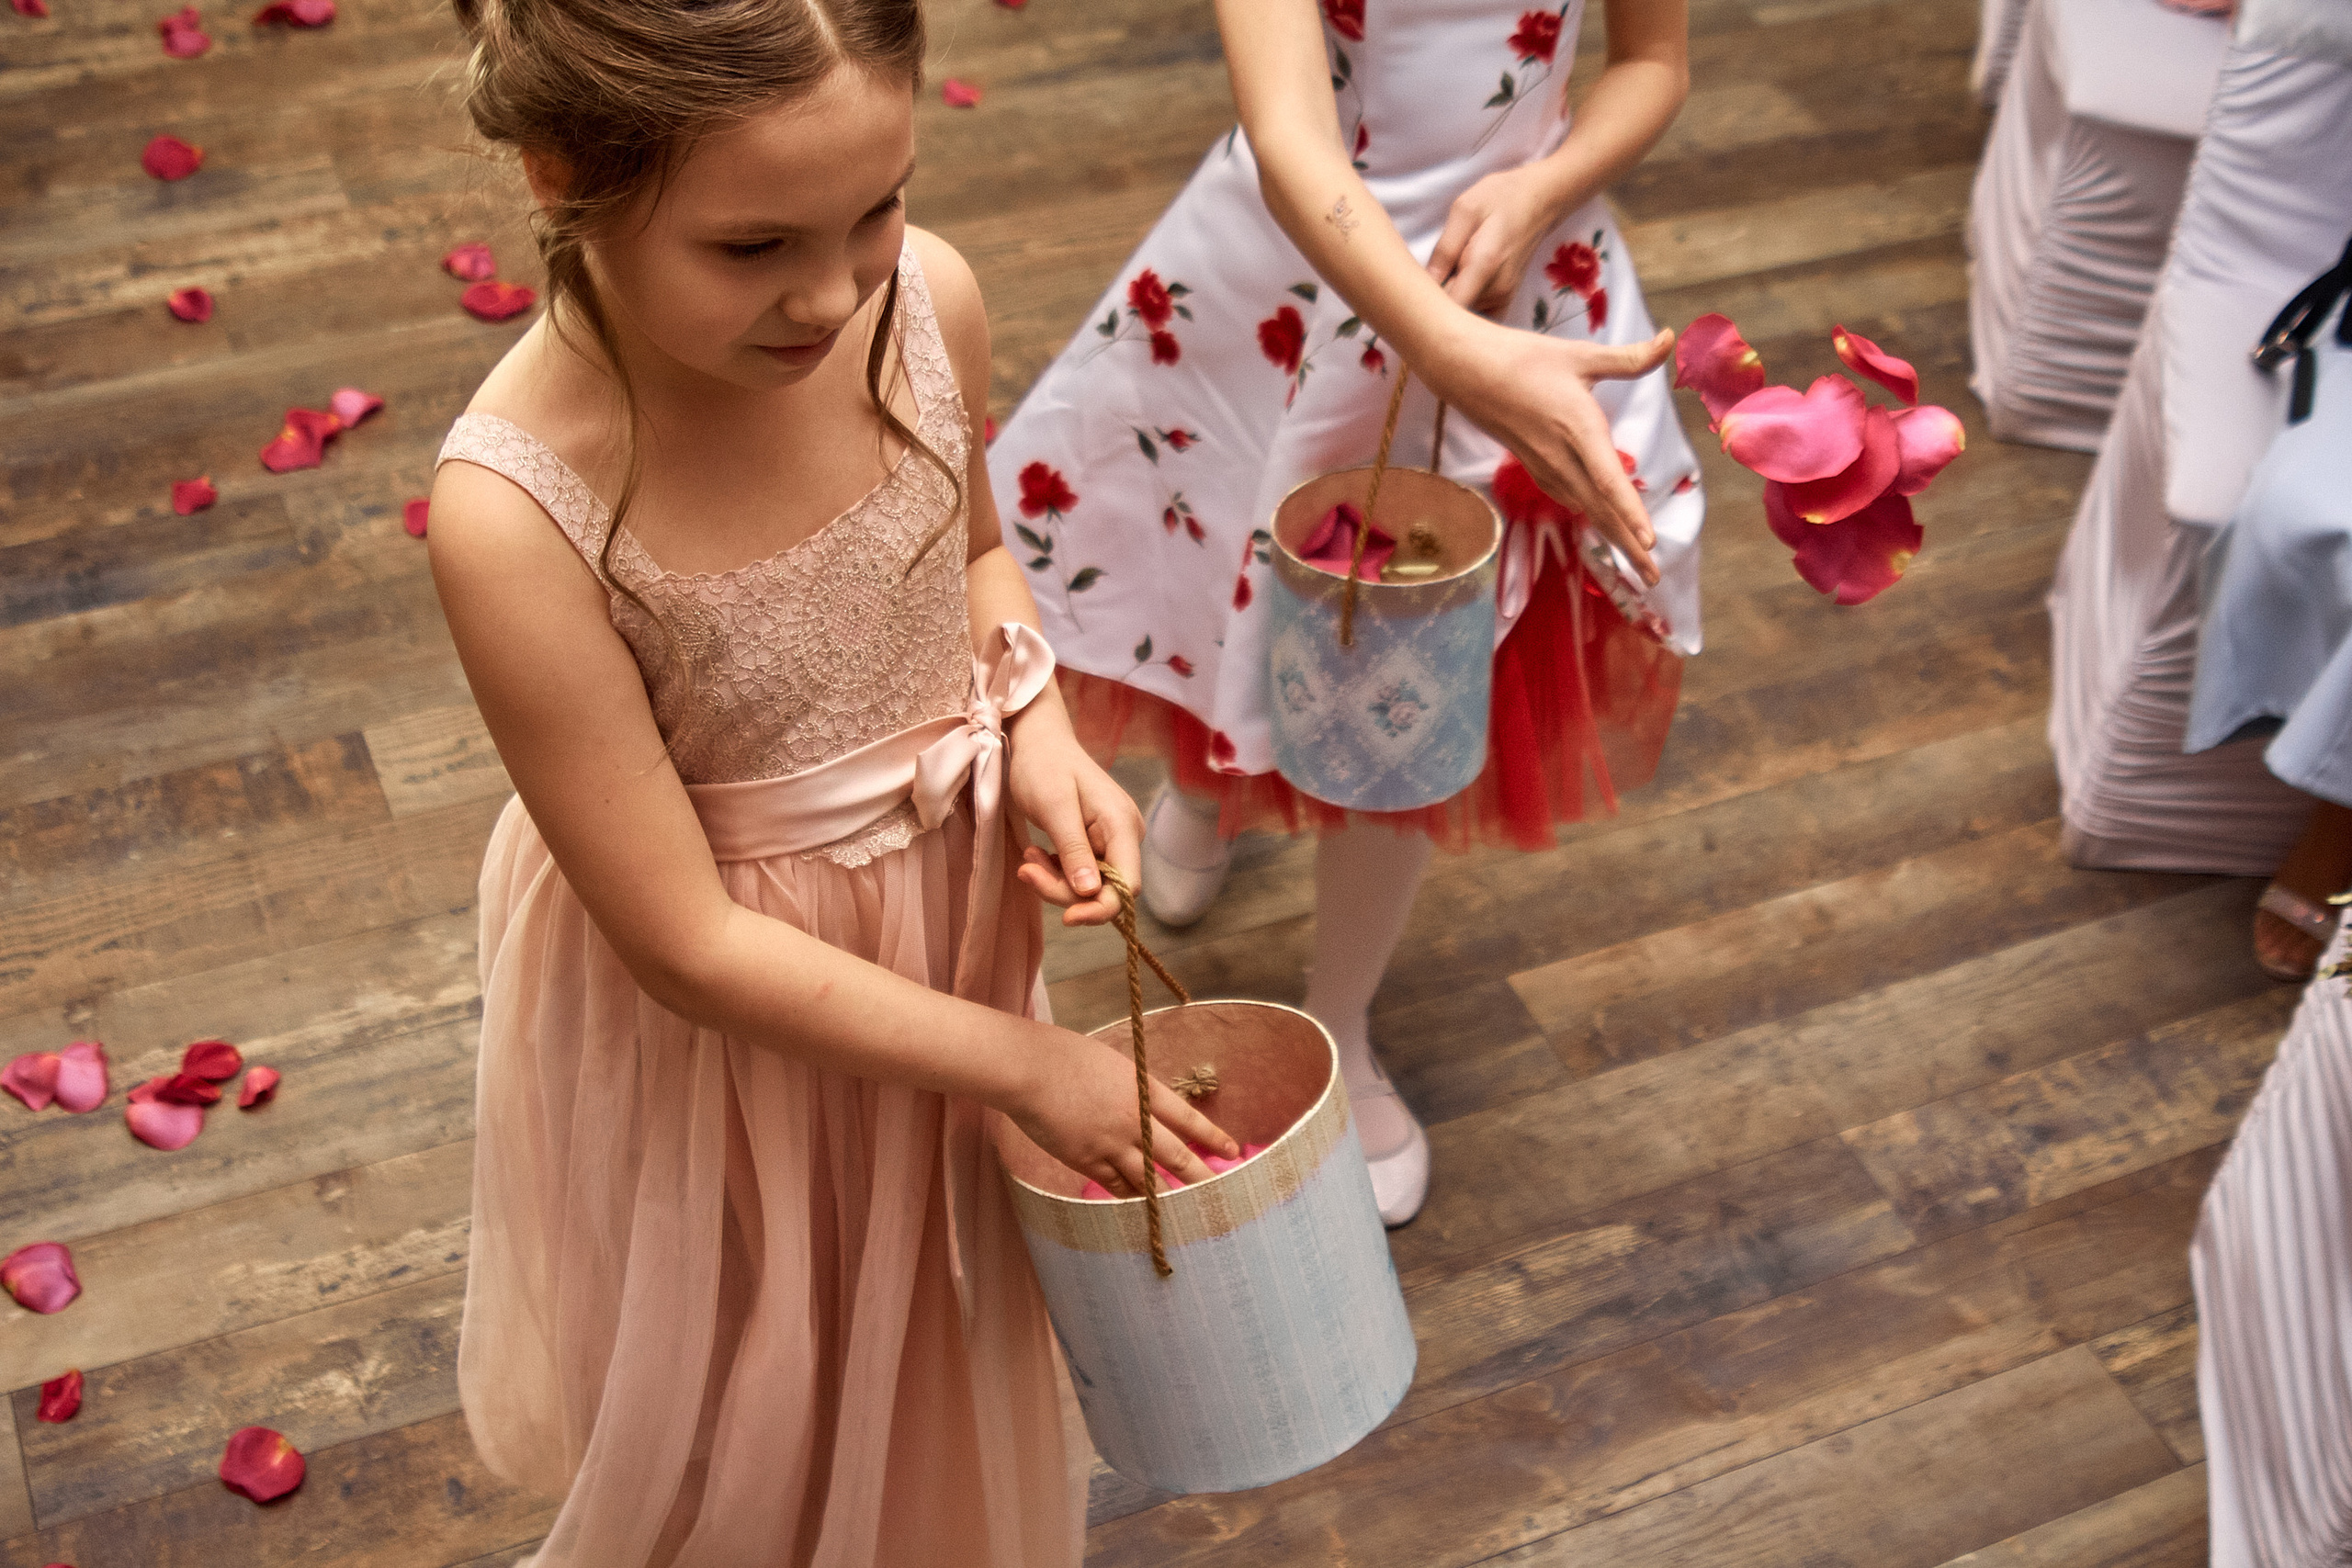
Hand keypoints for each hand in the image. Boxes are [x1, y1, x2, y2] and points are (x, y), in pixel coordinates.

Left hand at [1006, 705, 1144, 927]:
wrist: (1038, 742)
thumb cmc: (1044, 766)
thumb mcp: (1054, 807)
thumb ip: (1074, 850)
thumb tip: (1090, 892)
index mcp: (1122, 826)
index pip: (1127, 886)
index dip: (1100, 908)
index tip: (1065, 918)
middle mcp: (1125, 835)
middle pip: (1106, 890)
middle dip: (1065, 891)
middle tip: (1027, 871)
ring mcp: (1112, 840)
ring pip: (1090, 885)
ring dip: (1056, 881)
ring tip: (1029, 858)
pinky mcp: (1096, 843)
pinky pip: (1081, 874)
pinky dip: (1056, 872)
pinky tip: (1037, 855)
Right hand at [1010, 1025, 1240, 1194]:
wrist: (1029, 1069)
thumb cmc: (1066, 1056)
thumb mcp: (1114, 1065)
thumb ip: (1134, 1090)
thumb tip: (1148, 1111)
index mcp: (1143, 1090)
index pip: (1188, 1119)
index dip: (1212, 1137)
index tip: (1233, 1151)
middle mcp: (1134, 1121)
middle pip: (1177, 1157)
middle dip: (1202, 1178)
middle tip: (1222, 1194)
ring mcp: (1110, 1145)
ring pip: (1149, 1181)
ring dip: (1170, 1197)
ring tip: (1190, 1211)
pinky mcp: (1086, 1162)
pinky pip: (1116, 1187)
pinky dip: (1132, 1197)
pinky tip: (1143, 1207)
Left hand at [1427, 164, 1574, 316]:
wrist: (1539, 201)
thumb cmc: (1499, 198)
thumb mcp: (1465, 209)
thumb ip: (1446, 247)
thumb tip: (1426, 281)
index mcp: (1483, 266)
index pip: (1448, 308)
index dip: (1425, 309)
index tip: (1409, 298)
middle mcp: (1496, 290)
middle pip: (1453, 315)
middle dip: (1433, 306)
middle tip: (1419, 284)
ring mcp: (1503, 299)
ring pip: (1463, 316)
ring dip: (1447, 304)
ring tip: (1439, 280)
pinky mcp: (1504, 301)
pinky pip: (1477, 318)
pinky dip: (1463, 311)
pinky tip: (1455, 292)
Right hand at [1439, 322, 1674, 584]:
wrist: (1464, 369)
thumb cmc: (1521, 357)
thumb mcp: (1579, 354)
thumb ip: (1629, 357)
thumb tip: (1670, 339)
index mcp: (1577, 428)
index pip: (1608, 479)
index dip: (1629, 512)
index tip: (1649, 542)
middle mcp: (1561, 455)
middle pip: (1599, 508)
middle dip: (1628, 544)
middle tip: (1653, 578)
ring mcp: (1545, 464)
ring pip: (1584, 507)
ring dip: (1611, 535)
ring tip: (1636, 563)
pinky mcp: (1534, 464)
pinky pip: (1568, 496)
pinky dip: (1588, 514)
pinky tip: (1599, 523)